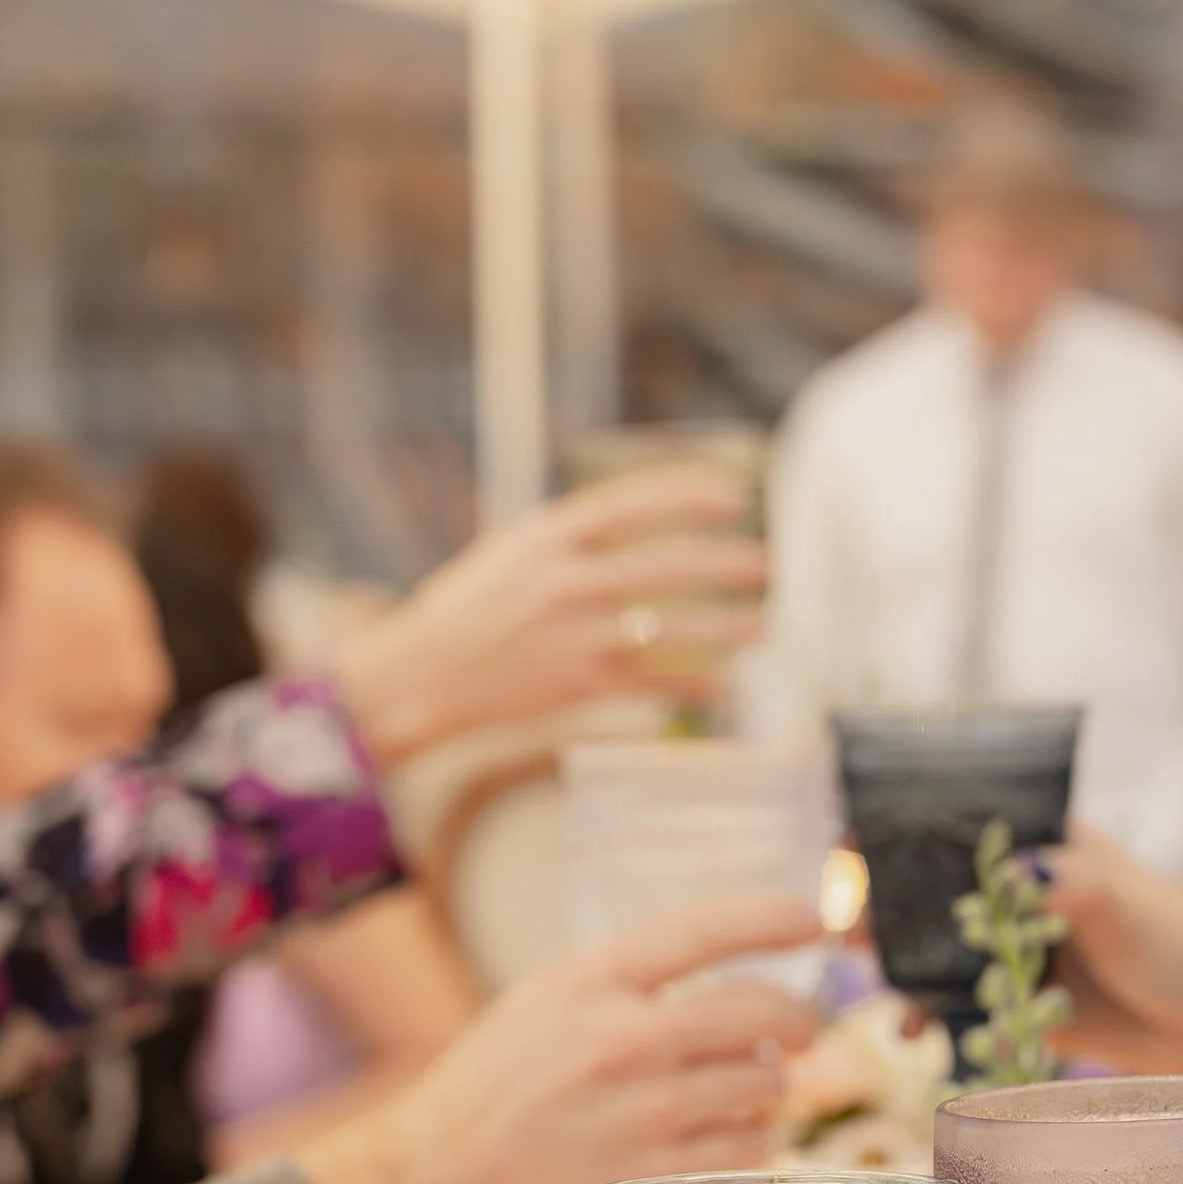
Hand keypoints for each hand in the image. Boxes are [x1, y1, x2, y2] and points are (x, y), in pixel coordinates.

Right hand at [302, 893, 821, 1183]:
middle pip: (759, 1011)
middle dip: (796, 1018)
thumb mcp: (544, 1003)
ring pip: (762, 1085)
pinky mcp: (654, 1182)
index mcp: (588, 982)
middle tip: (797, 1028)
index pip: (704, 928)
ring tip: (735, 1092)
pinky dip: (746, 1140)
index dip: (771, 918)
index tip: (811, 918)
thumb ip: (631, 984)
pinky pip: (746, 1150)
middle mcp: (621, 1042)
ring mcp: (642, 1116)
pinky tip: (715, 1138)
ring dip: (765, 1086)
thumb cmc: (490, 1090)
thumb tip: (732, 976)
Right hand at [333, 466, 765, 761]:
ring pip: (664, 630)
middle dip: (719, 566)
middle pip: (659, 568)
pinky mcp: (574, 685)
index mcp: (543, 538)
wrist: (418, 675)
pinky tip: (723, 686)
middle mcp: (560, 583)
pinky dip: (690, 685)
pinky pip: (647, 683)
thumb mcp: (509, 552)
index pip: (627, 506)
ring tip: (762, 627)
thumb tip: (632, 520)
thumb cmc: (465, 610)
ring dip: (721, 630)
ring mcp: (569, 636)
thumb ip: (567, 538)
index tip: (731, 497)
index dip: (683, 498)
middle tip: (765, 567)